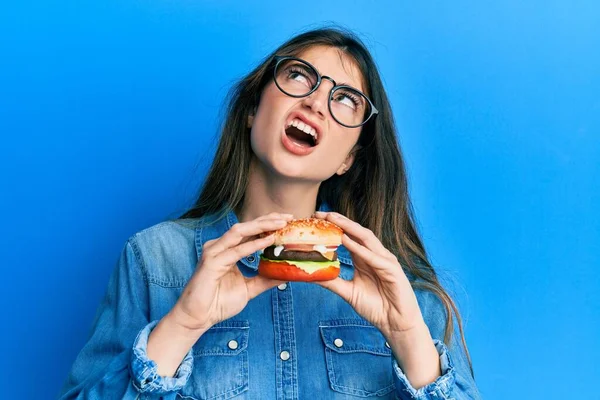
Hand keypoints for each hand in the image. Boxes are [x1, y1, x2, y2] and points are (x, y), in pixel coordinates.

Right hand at [171, 212, 292, 331]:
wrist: (198, 318)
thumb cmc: (218, 302)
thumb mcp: (249, 288)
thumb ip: (265, 279)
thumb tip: (285, 274)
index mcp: (228, 249)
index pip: (250, 231)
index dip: (268, 223)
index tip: (288, 220)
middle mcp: (220, 246)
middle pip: (246, 226)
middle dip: (268, 219)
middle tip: (288, 216)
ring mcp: (214, 252)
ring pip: (239, 231)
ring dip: (261, 225)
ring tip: (280, 223)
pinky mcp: (211, 262)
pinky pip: (236, 251)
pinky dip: (253, 245)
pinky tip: (268, 240)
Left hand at [312, 211, 424, 338]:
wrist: (396, 323)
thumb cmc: (376, 307)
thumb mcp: (349, 292)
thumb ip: (332, 282)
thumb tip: (312, 275)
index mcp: (365, 258)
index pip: (348, 237)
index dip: (333, 227)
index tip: (315, 219)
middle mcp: (375, 255)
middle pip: (356, 232)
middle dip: (339, 221)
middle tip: (320, 213)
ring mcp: (385, 260)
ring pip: (366, 238)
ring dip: (349, 228)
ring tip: (332, 220)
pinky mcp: (392, 270)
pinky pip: (374, 257)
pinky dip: (360, 249)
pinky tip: (347, 241)